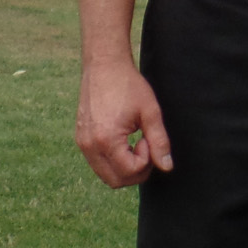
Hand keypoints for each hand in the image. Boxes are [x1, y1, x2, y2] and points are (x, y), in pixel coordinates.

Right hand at [76, 57, 172, 187]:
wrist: (104, 66)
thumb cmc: (129, 86)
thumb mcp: (150, 112)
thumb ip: (159, 141)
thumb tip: (167, 166)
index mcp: (106, 141)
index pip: (129, 172)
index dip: (146, 160)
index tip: (148, 139)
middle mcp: (89, 147)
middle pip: (115, 181)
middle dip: (136, 171)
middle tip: (146, 145)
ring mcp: (82, 144)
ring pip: (105, 175)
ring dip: (124, 167)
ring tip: (135, 142)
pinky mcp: (80, 139)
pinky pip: (98, 163)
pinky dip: (113, 160)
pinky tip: (124, 140)